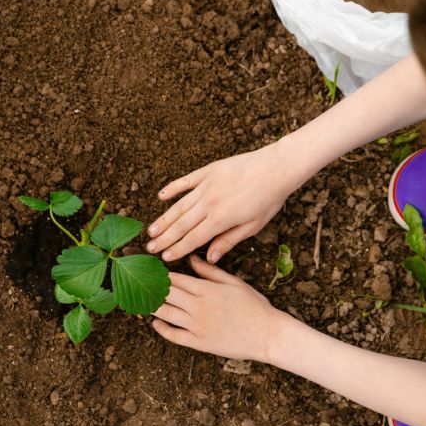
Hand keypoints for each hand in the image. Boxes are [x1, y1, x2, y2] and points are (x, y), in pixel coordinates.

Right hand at [146, 138, 309, 262]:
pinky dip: (172, 189)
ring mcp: (206, 185)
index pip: (193, 238)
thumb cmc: (268, 199)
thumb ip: (228, 241)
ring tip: (151, 230)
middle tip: (149, 248)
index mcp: (221, 219)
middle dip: (164, 238)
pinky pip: (185, 181)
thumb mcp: (253, 226)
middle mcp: (209, 202)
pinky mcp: (208, 171)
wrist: (276, 167)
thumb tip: (209, 257)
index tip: (164, 258)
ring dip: (164, 219)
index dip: (177, 249)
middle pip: (181, 224)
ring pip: (179, 205)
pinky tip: (161, 196)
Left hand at [151, 256, 289, 363]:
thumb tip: (192, 258)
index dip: (160, 274)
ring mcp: (196, 325)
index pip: (174, 278)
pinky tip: (155, 323)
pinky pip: (173, 335)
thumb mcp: (234, 283)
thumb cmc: (254, 306)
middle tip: (139, 284)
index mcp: (206, 289)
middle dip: (151, 288)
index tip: (149, 271)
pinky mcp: (198, 342)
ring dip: (151, 306)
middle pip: (165, 293)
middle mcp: (197, 306)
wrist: (267, 334)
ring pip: (165, 313)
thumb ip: (210, 271)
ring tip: (141, 301)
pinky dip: (161, 329)